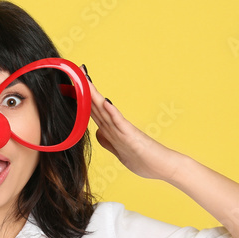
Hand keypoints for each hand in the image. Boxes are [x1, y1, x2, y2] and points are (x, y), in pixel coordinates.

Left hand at [83, 67, 180, 181]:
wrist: (164, 166)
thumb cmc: (144, 160)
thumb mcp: (120, 152)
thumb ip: (109, 142)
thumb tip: (99, 133)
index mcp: (111, 131)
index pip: (93, 111)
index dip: (82, 98)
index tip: (75, 84)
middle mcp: (115, 127)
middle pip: (96, 106)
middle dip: (86, 89)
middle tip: (79, 70)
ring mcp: (123, 131)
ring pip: (105, 110)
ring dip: (94, 95)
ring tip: (85, 79)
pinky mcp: (131, 137)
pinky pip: (120, 123)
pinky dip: (112, 112)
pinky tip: (105, 102)